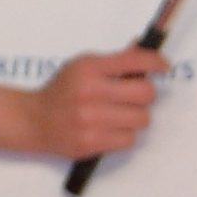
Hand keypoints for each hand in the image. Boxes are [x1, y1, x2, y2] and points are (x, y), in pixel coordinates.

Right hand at [0, 47, 166, 159]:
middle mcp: (90, 92)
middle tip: (133, 96)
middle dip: (145, 94)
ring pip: (142, 119)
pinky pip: (129, 139)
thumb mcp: (84, 66)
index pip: (134, 61)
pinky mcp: (90, 143)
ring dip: (136, 117)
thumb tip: (146, 52)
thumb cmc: (63, 91)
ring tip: (120, 114)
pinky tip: (111, 128)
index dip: (155, 63)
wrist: (33, 121)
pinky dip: (125, 134)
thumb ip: (116, 61)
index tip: (163, 66)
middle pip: (145, 93)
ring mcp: (90, 120)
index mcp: (89, 69)